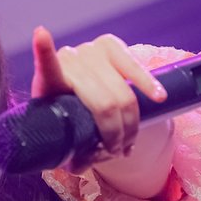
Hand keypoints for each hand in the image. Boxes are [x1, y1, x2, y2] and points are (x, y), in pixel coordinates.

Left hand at [30, 27, 166, 167]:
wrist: (76, 98)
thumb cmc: (66, 120)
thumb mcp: (62, 140)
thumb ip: (70, 155)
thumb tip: (81, 166)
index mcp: (49, 82)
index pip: (46, 66)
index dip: (44, 50)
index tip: (41, 34)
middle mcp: (69, 60)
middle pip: (104, 103)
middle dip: (115, 135)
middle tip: (116, 153)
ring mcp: (89, 49)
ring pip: (122, 94)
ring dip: (130, 125)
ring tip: (127, 144)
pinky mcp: (109, 45)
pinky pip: (135, 67)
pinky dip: (148, 85)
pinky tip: (159, 97)